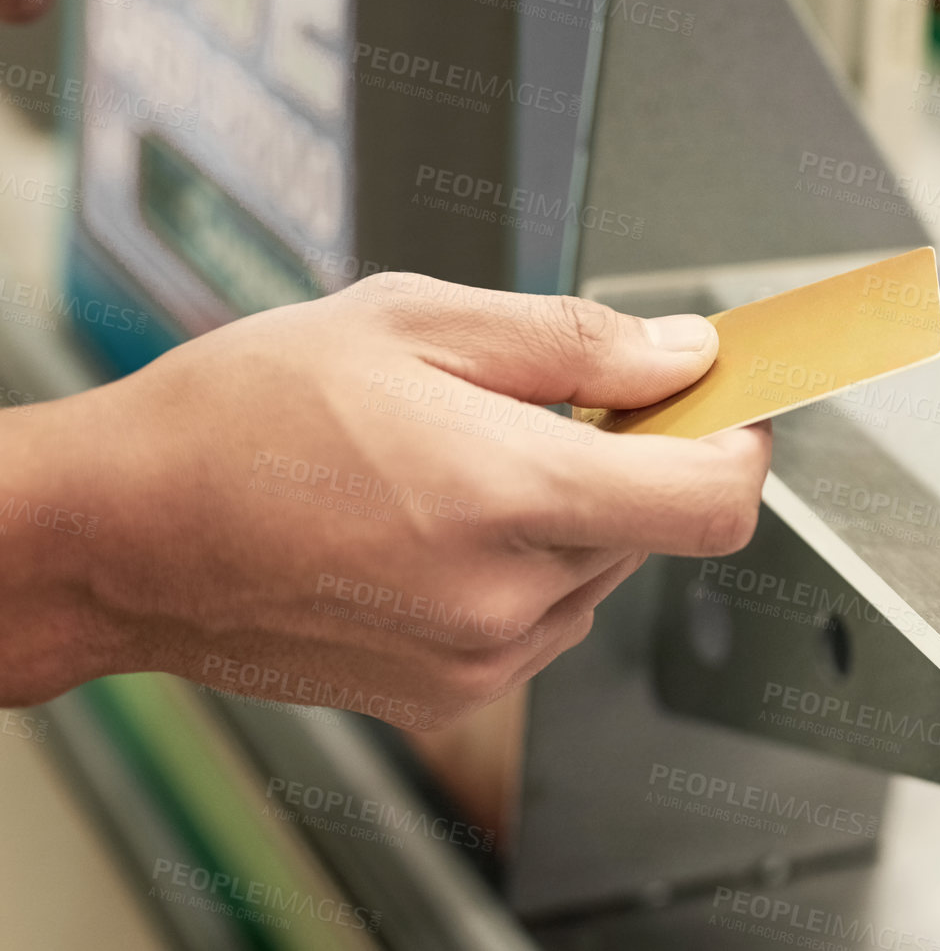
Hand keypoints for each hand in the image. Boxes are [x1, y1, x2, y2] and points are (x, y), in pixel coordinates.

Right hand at [0, 274, 770, 726]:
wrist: (120, 537)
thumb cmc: (242, 417)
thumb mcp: (411, 323)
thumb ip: (572, 344)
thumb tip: (683, 356)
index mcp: (506, 494)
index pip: (712, 500)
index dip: (740, 444)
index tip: (726, 407)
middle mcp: (507, 597)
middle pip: (658, 528)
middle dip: (634, 461)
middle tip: (548, 408)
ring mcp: (479, 660)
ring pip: (601, 573)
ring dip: (572, 515)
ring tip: (460, 465)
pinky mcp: (447, 697)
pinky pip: (542, 620)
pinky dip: (524, 568)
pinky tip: (434, 527)